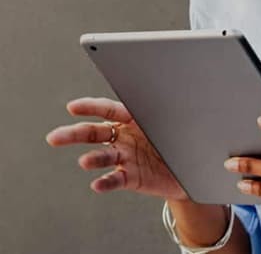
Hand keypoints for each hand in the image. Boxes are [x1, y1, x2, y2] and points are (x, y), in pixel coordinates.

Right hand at [46, 97, 187, 200]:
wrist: (191, 168)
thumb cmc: (180, 138)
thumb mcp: (176, 119)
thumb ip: (167, 109)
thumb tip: (171, 92)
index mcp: (133, 118)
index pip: (109, 109)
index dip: (91, 107)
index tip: (73, 107)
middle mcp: (124, 137)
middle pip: (94, 133)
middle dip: (74, 134)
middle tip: (54, 138)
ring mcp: (125, 157)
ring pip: (103, 156)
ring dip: (93, 159)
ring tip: (85, 161)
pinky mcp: (130, 177)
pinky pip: (115, 179)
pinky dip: (105, 182)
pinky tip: (97, 184)